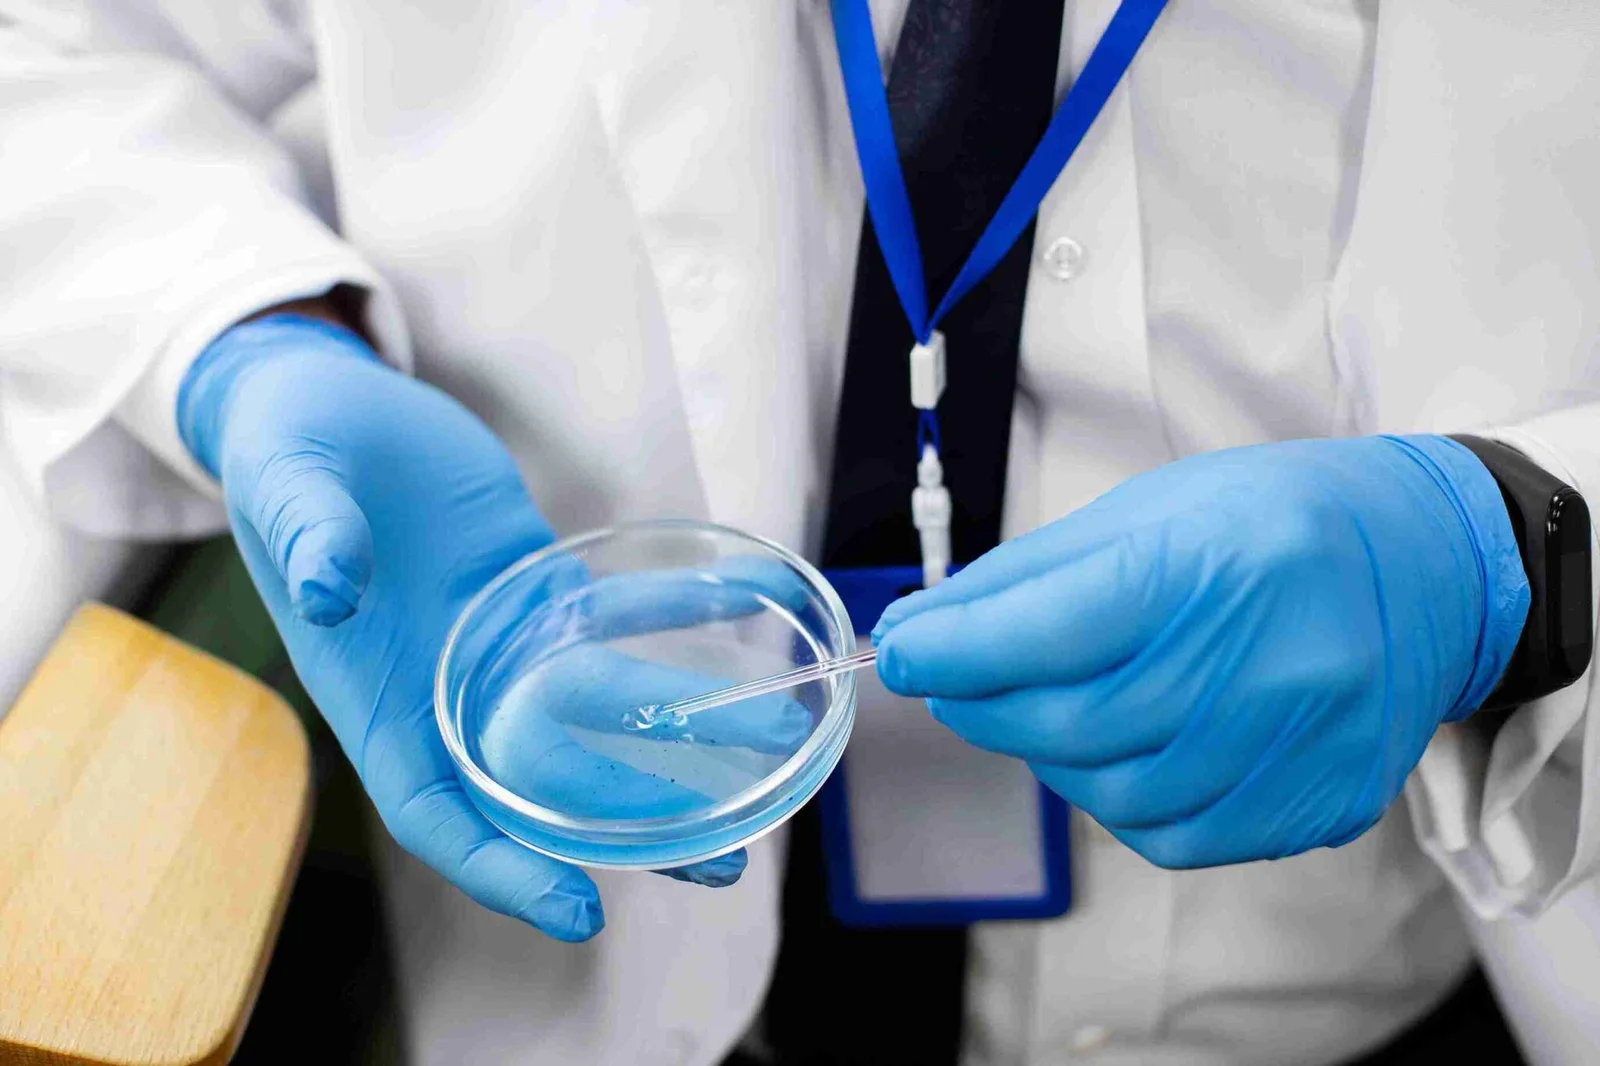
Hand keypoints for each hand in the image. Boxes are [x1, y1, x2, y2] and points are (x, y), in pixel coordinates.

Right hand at [179, 313, 748, 940]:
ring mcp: (503, 640)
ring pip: (603, 705)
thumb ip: (309, 537)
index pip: (437, 812)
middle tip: (729, 859)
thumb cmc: (283, 455)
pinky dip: (687, 608)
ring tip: (779, 740)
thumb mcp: (283, 486)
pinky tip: (756, 595)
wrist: (325, 405)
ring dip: (686, 726)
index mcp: (374, 698)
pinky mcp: (542, 586)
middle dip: (633, 826)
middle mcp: (447, 687)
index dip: (503, 870)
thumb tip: (329, 590)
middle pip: (547, 782)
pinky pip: (622, 611)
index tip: (581, 912)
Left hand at [872, 436, 1528, 867]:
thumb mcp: (1148, 511)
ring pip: (1113, 792)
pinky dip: (1116, 799)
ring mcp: (1302, 745)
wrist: (1429, 567)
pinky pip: (1173, 836)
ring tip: (1042, 705)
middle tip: (951, 679)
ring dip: (1045, 753)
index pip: (1049, 629)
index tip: (896, 653)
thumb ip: (1028, 578)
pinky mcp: (1319, 803)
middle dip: (981, 702)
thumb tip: (918, 630)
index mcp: (1219, 563)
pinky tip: (1115, 750)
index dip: (952, 650)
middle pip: (1071, 721)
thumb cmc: (1273, 524)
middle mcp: (1270, 662)